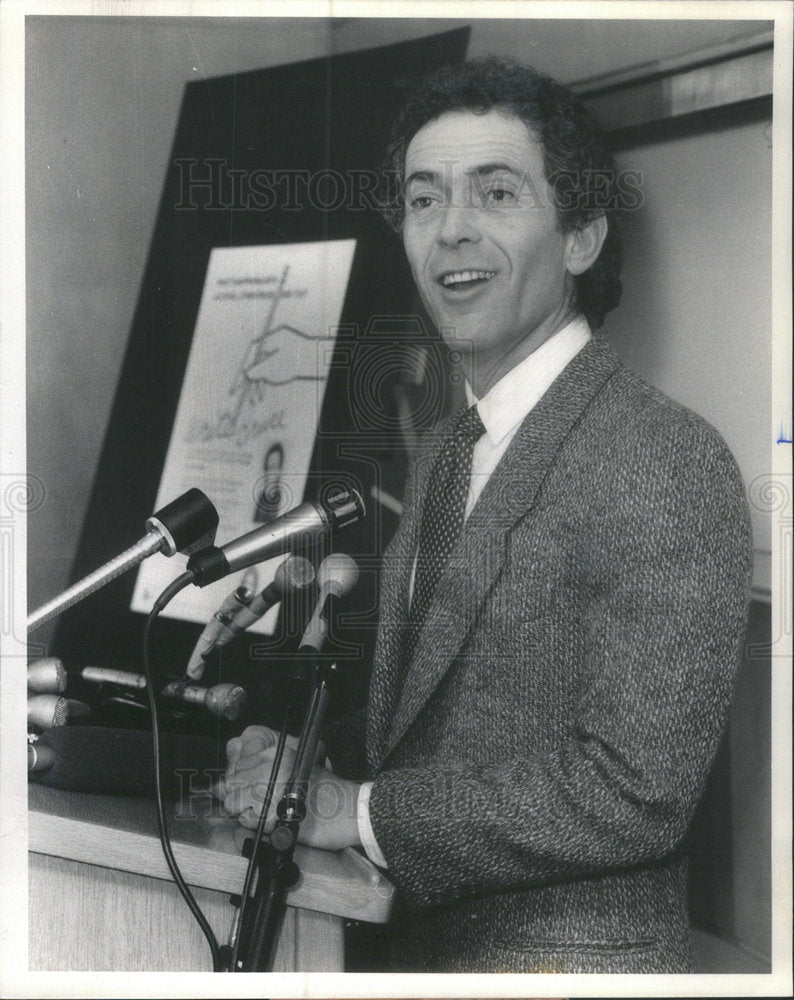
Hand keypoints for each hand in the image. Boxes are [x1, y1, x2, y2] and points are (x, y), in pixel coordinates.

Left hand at [214, 725, 361, 851]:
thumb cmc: (326, 793)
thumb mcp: (294, 769)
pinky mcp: (271, 812)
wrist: (349, 811)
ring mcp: (269, 788)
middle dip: (242, 799)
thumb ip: (257, 772)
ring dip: (248, 812)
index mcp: (276, 754)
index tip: (257, 790)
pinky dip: (257, 826)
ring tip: (272, 812)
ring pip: (233, 803)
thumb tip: (219, 785)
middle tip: (267, 804)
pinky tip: (277, 821)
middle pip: (230, 784)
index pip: (237, 767)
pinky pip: (246, 821)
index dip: (242, 783)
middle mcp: (270, 767)